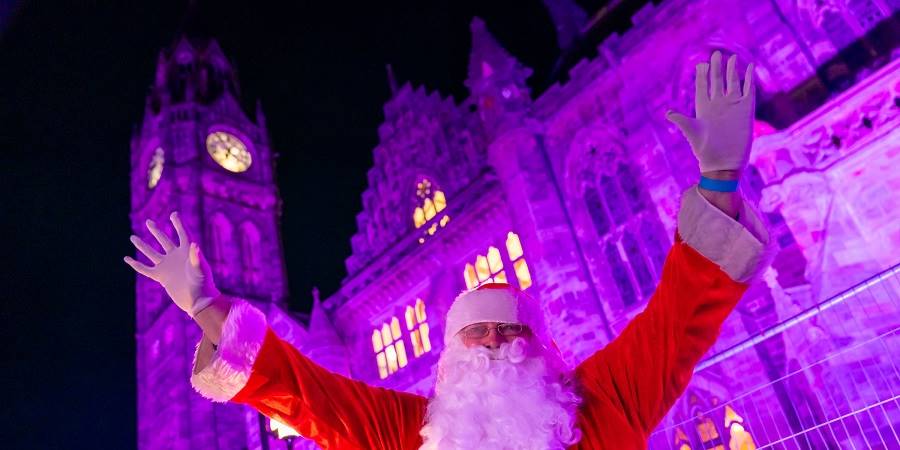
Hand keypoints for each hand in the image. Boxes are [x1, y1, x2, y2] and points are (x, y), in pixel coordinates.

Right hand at [124, 211, 220, 317]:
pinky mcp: (161, 277)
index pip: (182, 234)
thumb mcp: (200, 269)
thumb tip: (194, 244)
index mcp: (186, 252)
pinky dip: (136, 265)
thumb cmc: (203, 284)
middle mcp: (176, 257)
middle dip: (156, 231)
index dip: (178, 224)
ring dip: (142, 245)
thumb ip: (196, 256)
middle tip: (148, 221)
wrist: (198, 300)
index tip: (173, 214)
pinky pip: (145, 269)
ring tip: (132, 237)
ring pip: (152, 253)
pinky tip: (127, 259)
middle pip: (164, 240)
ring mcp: (167, 266)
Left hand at [666, 51, 755, 173]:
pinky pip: (748, 90)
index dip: (702, 74)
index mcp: (703, 107)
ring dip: (732, 70)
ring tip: (732, 57)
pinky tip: (749, 67)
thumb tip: (668, 114)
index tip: (701, 63)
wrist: (723, 163)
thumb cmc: (705, 150)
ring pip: (733, 83)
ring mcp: (732, 106)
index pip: (703, 86)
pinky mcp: (746, 110)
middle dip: (716, 68)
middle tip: (716, 54)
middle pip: (717, 81)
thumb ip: (681, 120)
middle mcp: (718, 104)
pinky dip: (749, 79)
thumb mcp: (692, 132)